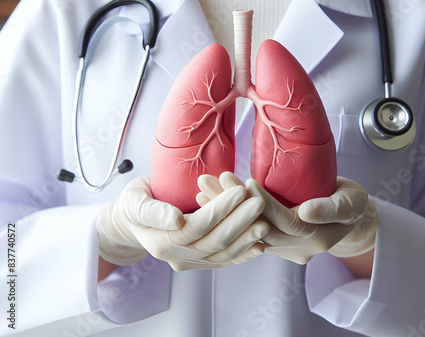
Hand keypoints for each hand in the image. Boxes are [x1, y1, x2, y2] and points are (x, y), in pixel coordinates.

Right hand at [96, 177, 268, 270]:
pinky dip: (243, 254)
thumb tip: (176, 218)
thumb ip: (153, 211)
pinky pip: (224, 261)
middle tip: (260, 202)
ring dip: (246, 239)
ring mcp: (190, 262)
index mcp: (163, 241)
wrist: (132, 222)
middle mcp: (177, 257)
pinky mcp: (199, 261)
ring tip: (266, 223)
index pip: (198, 226)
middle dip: (240, 222)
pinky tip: (260, 246)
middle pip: (215, 242)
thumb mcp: (134, 201)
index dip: (220, 209)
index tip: (240, 190)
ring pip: (223, 254)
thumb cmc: (133, 204)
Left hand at [197, 173, 376, 263]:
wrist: (352, 219)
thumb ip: (331, 207)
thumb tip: (308, 211)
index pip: (284, 221)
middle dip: (233, 203)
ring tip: (202, 188)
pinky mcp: (274, 241)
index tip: (244, 182)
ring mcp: (283, 248)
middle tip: (208, 181)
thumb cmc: (352, 204)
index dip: (263, 203)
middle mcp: (296, 247)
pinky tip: (210, 199)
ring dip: (225, 209)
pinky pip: (248, 229)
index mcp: (316, 238)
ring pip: (249, 228)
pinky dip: (230, 214)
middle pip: (259, 226)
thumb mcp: (351, 202)